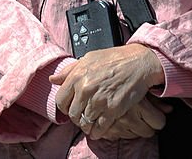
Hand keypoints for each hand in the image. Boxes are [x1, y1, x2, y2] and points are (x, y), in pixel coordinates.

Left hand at [50, 43, 165, 136]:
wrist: (138, 63)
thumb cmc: (114, 58)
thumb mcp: (87, 59)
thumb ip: (68, 71)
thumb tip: (53, 79)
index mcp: (76, 77)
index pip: (60, 100)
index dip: (64, 107)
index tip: (68, 108)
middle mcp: (85, 90)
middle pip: (72, 114)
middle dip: (75, 118)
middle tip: (80, 117)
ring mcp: (99, 101)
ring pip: (85, 122)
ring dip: (86, 125)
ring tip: (88, 124)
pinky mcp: (113, 110)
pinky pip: (100, 127)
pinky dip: (97, 132)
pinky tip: (97, 131)